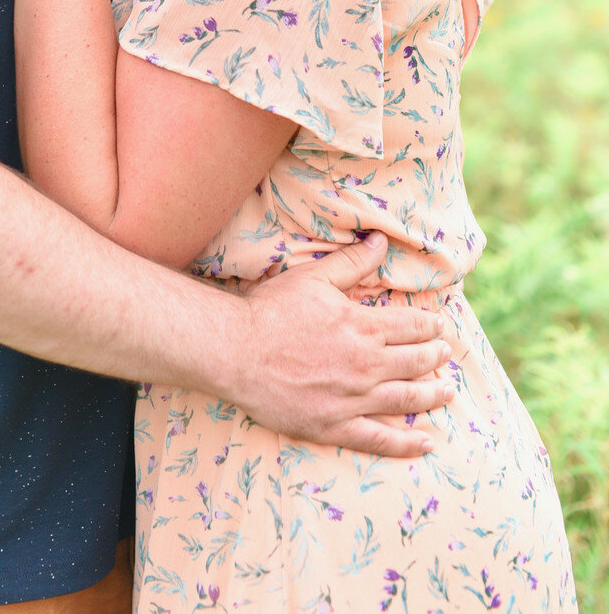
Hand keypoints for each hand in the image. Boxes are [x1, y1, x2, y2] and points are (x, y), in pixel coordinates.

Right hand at [233, 232, 453, 456]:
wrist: (237, 351)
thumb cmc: (272, 310)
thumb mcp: (314, 278)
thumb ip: (352, 263)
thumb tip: (381, 241)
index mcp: (364, 327)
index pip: (411, 326)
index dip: (429, 326)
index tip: (439, 326)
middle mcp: (367, 365)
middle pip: (415, 362)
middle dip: (435, 356)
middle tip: (446, 354)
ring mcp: (354, 399)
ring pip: (407, 399)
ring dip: (432, 394)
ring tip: (448, 391)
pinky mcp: (336, 426)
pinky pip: (380, 439)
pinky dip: (406, 443)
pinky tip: (425, 442)